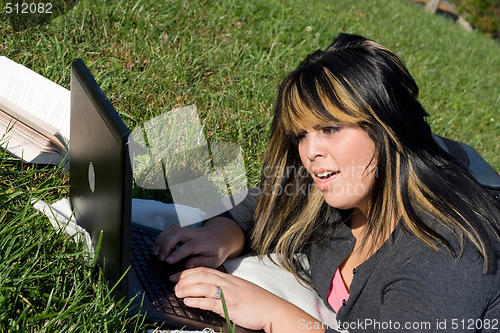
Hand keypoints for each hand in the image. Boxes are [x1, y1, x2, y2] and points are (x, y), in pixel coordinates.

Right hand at [153, 217, 244, 268]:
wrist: (222, 235)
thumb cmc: (218, 250)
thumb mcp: (214, 260)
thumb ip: (201, 262)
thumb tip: (186, 265)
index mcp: (203, 243)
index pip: (189, 246)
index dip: (177, 253)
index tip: (168, 261)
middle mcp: (195, 234)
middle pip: (178, 233)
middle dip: (166, 244)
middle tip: (160, 258)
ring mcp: (188, 230)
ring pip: (172, 229)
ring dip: (162, 239)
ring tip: (156, 253)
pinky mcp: (183, 230)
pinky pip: (170, 229)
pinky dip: (162, 236)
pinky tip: (158, 246)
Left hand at [171, 267, 324, 331]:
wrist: (273, 310)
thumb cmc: (258, 303)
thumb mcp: (240, 291)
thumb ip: (226, 290)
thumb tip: (211, 293)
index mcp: (229, 279)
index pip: (205, 270)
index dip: (189, 272)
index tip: (177, 276)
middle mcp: (228, 283)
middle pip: (202, 274)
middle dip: (184, 277)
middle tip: (172, 282)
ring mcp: (229, 293)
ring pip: (204, 285)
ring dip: (188, 287)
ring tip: (177, 292)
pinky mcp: (231, 306)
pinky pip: (210, 301)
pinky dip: (197, 300)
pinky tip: (188, 300)